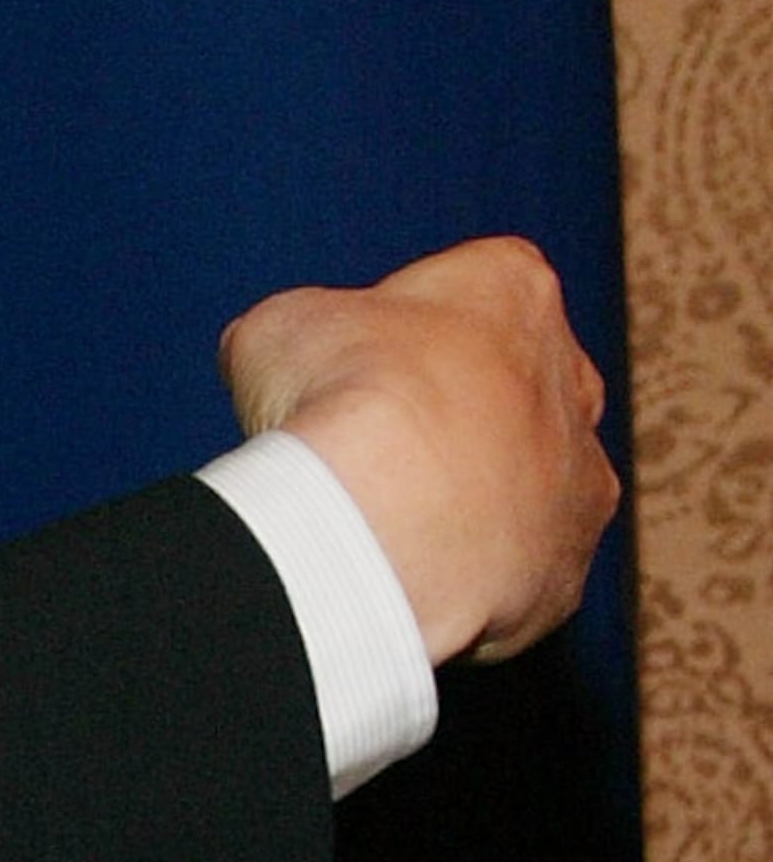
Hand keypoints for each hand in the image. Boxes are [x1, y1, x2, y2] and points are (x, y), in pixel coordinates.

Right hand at [221, 236, 617, 665]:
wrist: (384, 523)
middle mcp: (571, 377)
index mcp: (512, 288)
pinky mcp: (565, 569)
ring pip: (523, 482)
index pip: (470, 288)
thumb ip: (304, 335)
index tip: (350, 363)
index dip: (400, 326)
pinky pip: (517, 568)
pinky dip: (468, 572)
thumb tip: (289, 364)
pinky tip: (408, 574)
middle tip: (372, 443)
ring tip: (383, 521)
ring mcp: (578, 479)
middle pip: (512, 384)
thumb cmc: (342, 400)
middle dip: (451, 409)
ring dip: (467, 495)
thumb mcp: (283, 328)